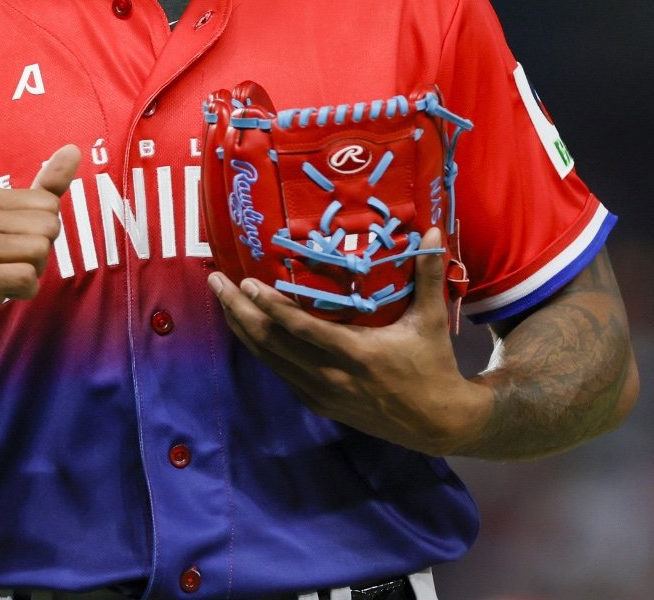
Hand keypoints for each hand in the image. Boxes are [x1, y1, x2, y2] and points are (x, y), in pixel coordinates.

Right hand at [0, 145, 79, 356]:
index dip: (42, 233)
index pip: (50, 205)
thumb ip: (46, 187)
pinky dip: (24, 292)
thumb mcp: (16, 222)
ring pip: (40, 253)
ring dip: (31, 273)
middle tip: (9, 265)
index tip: (13, 246)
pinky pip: (27, 279)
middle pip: (49, 228)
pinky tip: (0, 294)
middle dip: (40, 254)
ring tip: (3, 277)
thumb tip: (74, 148)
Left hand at [208, 227, 492, 455]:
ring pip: (269, 360)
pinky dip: (260, 349)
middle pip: (271, 343)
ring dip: (242, 329)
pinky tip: (247, 328)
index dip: (270, 307)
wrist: (437, 423)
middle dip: (239, 311)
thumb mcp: (432, 320)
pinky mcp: (318, 403)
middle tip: (216, 282)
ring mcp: (320, 393)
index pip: (301, 329)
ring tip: (222, 299)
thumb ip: (430, 274)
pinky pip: (280, 372)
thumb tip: (435, 229)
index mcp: (356, 353)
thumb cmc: (433, 365)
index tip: (245, 283)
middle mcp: (330, 376)